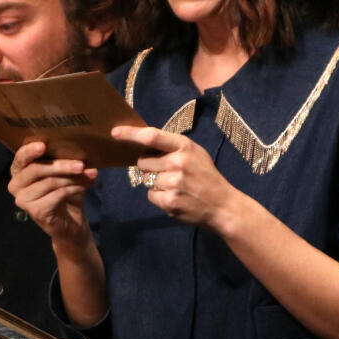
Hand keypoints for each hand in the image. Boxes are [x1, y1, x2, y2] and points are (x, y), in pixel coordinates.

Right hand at [7, 141, 97, 244]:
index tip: (43, 145)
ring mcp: (23, 200)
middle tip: (81, 164)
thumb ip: (62, 160)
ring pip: (49, 182)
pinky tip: (85, 186)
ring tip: (90, 175)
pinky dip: (74, 189)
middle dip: (61, 165)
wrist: (70, 222)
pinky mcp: (35, 212)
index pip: (20, 158)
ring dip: (73, 178)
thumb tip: (78, 149)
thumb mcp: (62, 173)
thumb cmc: (64, 193)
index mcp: (19, 171)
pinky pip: (57, 195)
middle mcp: (16, 185)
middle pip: (36, 169)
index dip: (29, 151)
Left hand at [111, 125, 234, 231]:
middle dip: (149, 167)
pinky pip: (150, 195)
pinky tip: (175, 197)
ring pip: (146, 180)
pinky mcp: (170, 201)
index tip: (115, 133)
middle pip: (142, 162)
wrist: (223, 205)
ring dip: (155, 183)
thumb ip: (172, 147)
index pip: (152, 136)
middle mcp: (178, 162)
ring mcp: (174, 183)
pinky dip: (159, 197)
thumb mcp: (195, 153)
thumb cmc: (206, 176)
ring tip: (175, 186)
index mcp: (184, 146)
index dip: (131, 134)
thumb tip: (142, 143)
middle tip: (167, 173)